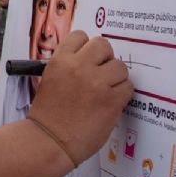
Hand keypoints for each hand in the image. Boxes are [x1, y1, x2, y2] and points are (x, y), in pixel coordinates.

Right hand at [28, 31, 132, 164]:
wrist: (50, 140)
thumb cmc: (47, 114)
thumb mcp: (49, 79)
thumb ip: (68, 66)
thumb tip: (89, 59)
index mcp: (60, 60)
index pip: (80, 36)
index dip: (86, 47)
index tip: (88, 59)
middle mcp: (78, 67)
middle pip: (103, 45)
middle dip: (104, 58)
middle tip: (101, 73)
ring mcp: (97, 83)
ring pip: (120, 66)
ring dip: (116, 77)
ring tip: (106, 90)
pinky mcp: (112, 100)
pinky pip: (128, 87)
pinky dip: (122, 94)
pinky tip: (111, 102)